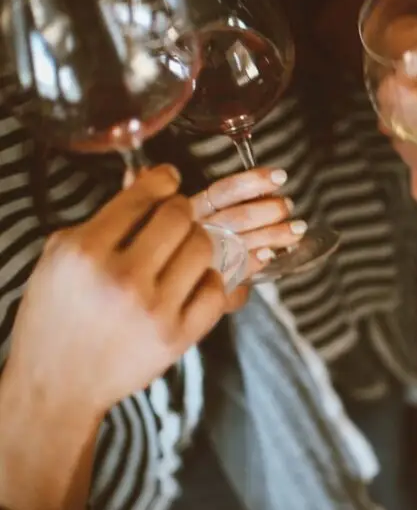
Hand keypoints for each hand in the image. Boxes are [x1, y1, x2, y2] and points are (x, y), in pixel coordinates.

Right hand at [4, 165, 226, 418]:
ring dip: (196, 242)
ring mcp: (153, 309)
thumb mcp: (61, 258)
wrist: (56, 385)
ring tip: (181, 250)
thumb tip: (146, 175)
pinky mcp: (177, 336)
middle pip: (180, 216)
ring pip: (203, 247)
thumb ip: (104, 218)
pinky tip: (190, 282)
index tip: (168, 181)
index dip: (163, 180)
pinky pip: (215, 288)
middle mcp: (121, 278)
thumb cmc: (56, 315)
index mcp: (85, 251)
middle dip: (179, 211)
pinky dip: (207, 280)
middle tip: (174, 219)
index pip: (142, 196)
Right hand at [193, 167, 301, 302]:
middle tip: (288, 206)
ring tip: (297, 229)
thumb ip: (233, 203)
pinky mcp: (207, 281)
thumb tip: (271, 190)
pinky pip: (235, 270)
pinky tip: (270, 254)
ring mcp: (201, 258)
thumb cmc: (194, 240)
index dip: (252, 182)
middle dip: (269, 210)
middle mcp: (195, 232)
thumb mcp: (203, 216)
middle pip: (236, 217)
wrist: (172, 282)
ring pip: (241, 243)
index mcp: (192, 210)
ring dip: (273, 234)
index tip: (279, 176)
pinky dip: (254, 260)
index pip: (223, 192)